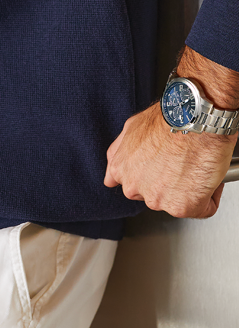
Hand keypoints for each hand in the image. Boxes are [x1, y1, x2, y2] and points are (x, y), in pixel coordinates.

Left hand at [104, 101, 234, 217]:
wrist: (196, 118)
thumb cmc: (169, 118)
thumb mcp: (132, 126)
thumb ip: (120, 149)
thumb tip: (116, 161)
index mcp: (121, 170)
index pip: (131, 185)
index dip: (151, 175)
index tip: (161, 168)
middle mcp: (135, 188)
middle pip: (155, 195)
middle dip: (169, 183)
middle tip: (183, 162)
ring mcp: (158, 200)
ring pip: (177, 202)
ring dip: (189, 189)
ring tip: (196, 165)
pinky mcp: (183, 207)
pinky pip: (202, 208)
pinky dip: (210, 196)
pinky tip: (209, 176)